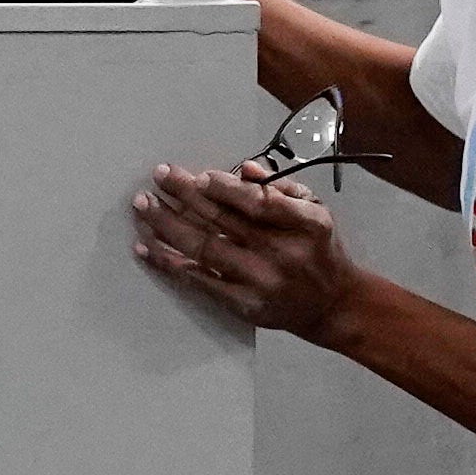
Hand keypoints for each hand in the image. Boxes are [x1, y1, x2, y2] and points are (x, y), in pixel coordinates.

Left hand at [129, 160, 360, 340]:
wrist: (332, 305)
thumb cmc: (320, 251)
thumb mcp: (316, 210)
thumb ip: (281, 188)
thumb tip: (244, 169)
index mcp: (307, 224)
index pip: (261, 203)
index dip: (227, 189)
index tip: (200, 176)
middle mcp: (283, 253)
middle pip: (224, 221)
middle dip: (186, 194)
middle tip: (159, 176)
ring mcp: (261, 282)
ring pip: (205, 248)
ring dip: (168, 225)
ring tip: (143, 205)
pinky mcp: (244, 305)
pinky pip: (199, 281)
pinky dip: (170, 263)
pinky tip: (147, 247)